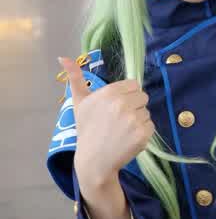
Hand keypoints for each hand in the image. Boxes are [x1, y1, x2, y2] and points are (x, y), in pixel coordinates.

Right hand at [58, 57, 154, 188]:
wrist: (93, 162)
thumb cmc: (86, 130)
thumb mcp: (79, 102)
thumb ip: (75, 77)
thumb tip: (62, 57)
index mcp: (110, 92)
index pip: (133, 85)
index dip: (127, 95)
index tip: (116, 108)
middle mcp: (123, 103)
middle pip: (142, 96)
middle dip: (134, 106)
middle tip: (119, 121)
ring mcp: (133, 119)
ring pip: (146, 112)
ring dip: (138, 120)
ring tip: (122, 131)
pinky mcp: (142, 134)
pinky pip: (151, 126)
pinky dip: (143, 133)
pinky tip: (128, 140)